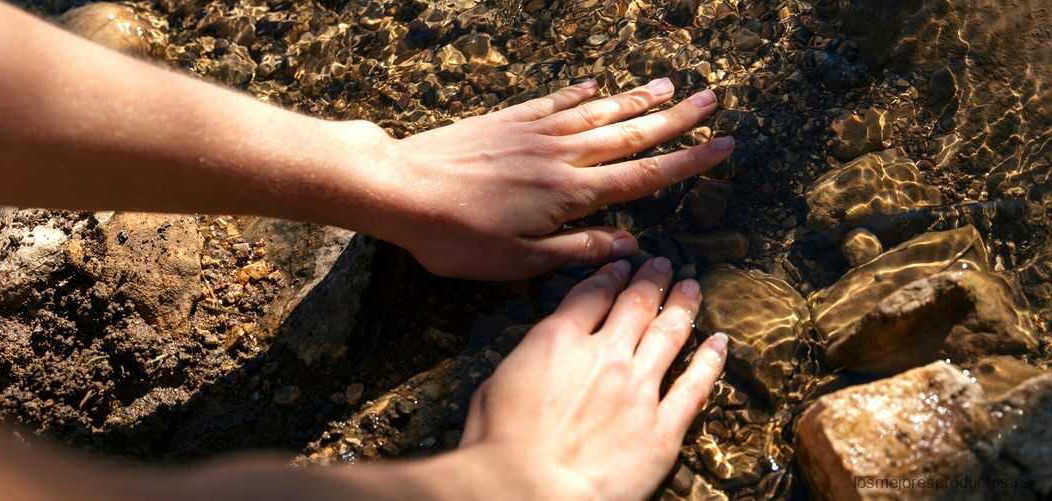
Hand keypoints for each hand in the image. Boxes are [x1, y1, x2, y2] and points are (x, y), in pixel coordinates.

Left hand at [376, 79, 732, 278]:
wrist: (399, 188)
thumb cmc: (455, 237)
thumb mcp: (518, 262)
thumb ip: (577, 251)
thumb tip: (630, 245)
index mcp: (569, 194)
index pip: (642, 176)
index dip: (687, 161)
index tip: (723, 145)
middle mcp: (560, 155)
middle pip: (629, 134)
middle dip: (675, 119)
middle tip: (713, 100)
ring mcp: (532, 132)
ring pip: (596, 112)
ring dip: (635, 99)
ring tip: (669, 85)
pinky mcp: (505, 120)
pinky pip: (553, 102)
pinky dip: (579, 93)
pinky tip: (596, 85)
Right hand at [458, 258, 727, 499]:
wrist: (529, 491)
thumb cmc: (499, 446)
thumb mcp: (494, 386)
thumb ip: (526, 362)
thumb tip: (537, 358)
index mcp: (558, 340)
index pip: (592, 294)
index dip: (611, 275)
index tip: (623, 265)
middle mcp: (606, 355)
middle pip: (636, 306)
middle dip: (651, 281)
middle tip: (662, 266)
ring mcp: (639, 390)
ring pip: (670, 335)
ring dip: (682, 306)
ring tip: (691, 288)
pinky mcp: (663, 428)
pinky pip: (695, 387)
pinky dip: (711, 360)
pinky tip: (719, 342)